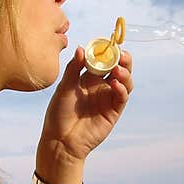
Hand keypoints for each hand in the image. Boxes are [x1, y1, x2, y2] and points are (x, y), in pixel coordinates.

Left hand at [39, 46, 133, 164]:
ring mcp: (108, 98)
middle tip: (121, 54)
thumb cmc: (59, 114)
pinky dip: (122, 89)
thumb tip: (81, 48)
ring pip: (124, 81)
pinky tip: (115, 84)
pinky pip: (122, 97)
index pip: (102, 60)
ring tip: (118, 69)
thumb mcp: (64, 87)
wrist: (60, 140)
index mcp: (88, 78)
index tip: (109, 43)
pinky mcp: (114, 111)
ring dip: (124, 73)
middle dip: (122, 59)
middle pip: (118, 68)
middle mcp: (100, 86)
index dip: (107, 51)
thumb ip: (74, 69)